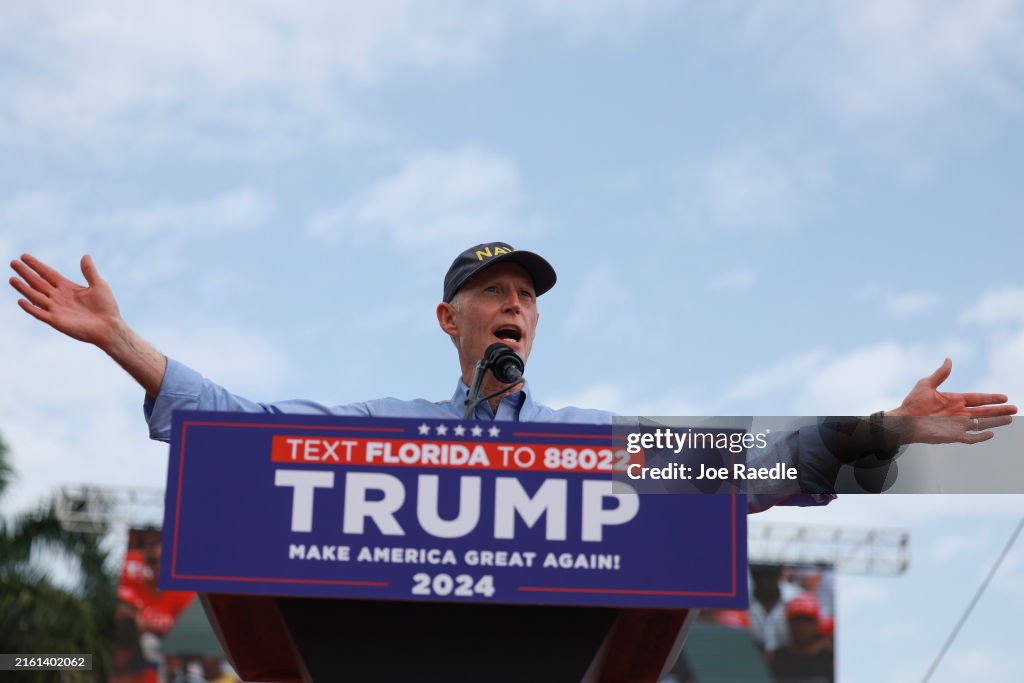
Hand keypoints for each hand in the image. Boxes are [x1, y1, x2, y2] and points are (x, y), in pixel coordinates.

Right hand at [9, 254, 122, 347]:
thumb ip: (89, 271)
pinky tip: (21, 300)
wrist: (109, 327)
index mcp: (67, 287)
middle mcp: (59, 297)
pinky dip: (30, 308)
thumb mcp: (99, 285)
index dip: (36, 265)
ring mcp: (56, 309)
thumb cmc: (106, 307)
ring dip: (23, 288)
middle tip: (13, 262)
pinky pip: (40, 314)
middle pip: (38, 283)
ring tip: (12, 279)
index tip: (24, 256)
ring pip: (35, 296)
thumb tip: (86, 255)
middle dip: (26, 273)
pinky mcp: (56, 321)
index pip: (48, 274)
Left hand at [888, 358, 1015, 443]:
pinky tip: (991, 434)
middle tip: (1014, 408)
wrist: (903, 420)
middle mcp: (959, 413)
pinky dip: (981, 436)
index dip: (991, 398)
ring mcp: (957, 425)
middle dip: (999, 410)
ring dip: (996, 422)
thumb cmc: (912, 403)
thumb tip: (948, 360)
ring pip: (981, 423)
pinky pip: (971, 438)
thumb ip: (940, 374)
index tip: (1004, 397)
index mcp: (954, 400)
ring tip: (1010, 419)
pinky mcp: (953, 435)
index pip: (977, 398)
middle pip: (984, 411)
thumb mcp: (926, 385)